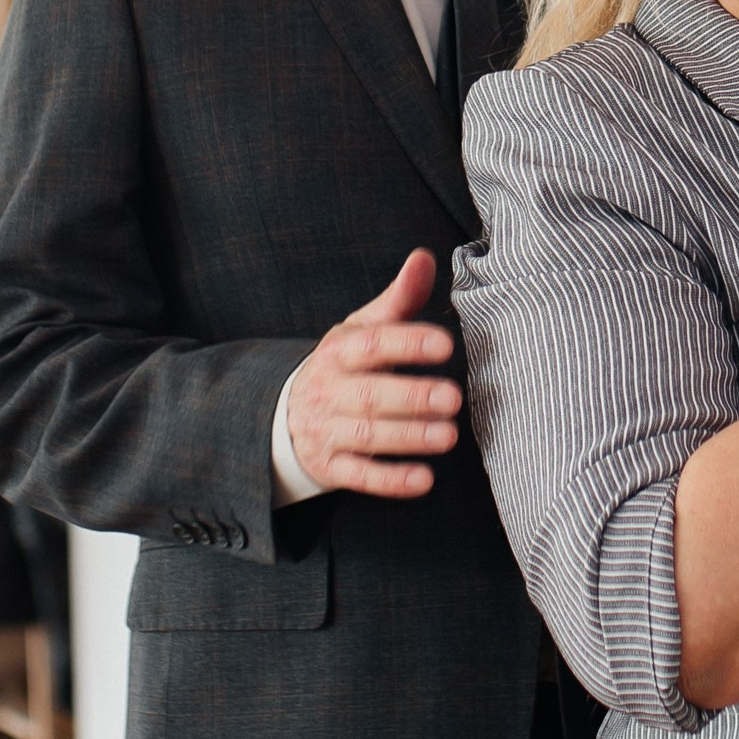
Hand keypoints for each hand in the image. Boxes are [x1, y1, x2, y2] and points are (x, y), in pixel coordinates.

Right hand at [284, 249, 462, 500]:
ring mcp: (327, 432)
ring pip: (368, 436)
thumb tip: (425, 257)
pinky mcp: (330, 467)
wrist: (285, 415)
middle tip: (454, 397)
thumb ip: (398, 299)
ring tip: (449, 435)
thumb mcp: (361, 328)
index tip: (445, 344)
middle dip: (412, 397)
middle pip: (371, 395)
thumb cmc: (343, 366)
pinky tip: (424, 480)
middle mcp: (329, 391)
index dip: (407, 343)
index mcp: (339, 352)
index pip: (372, 344)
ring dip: (409, 437)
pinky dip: (390, 481)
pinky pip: (359, 476)